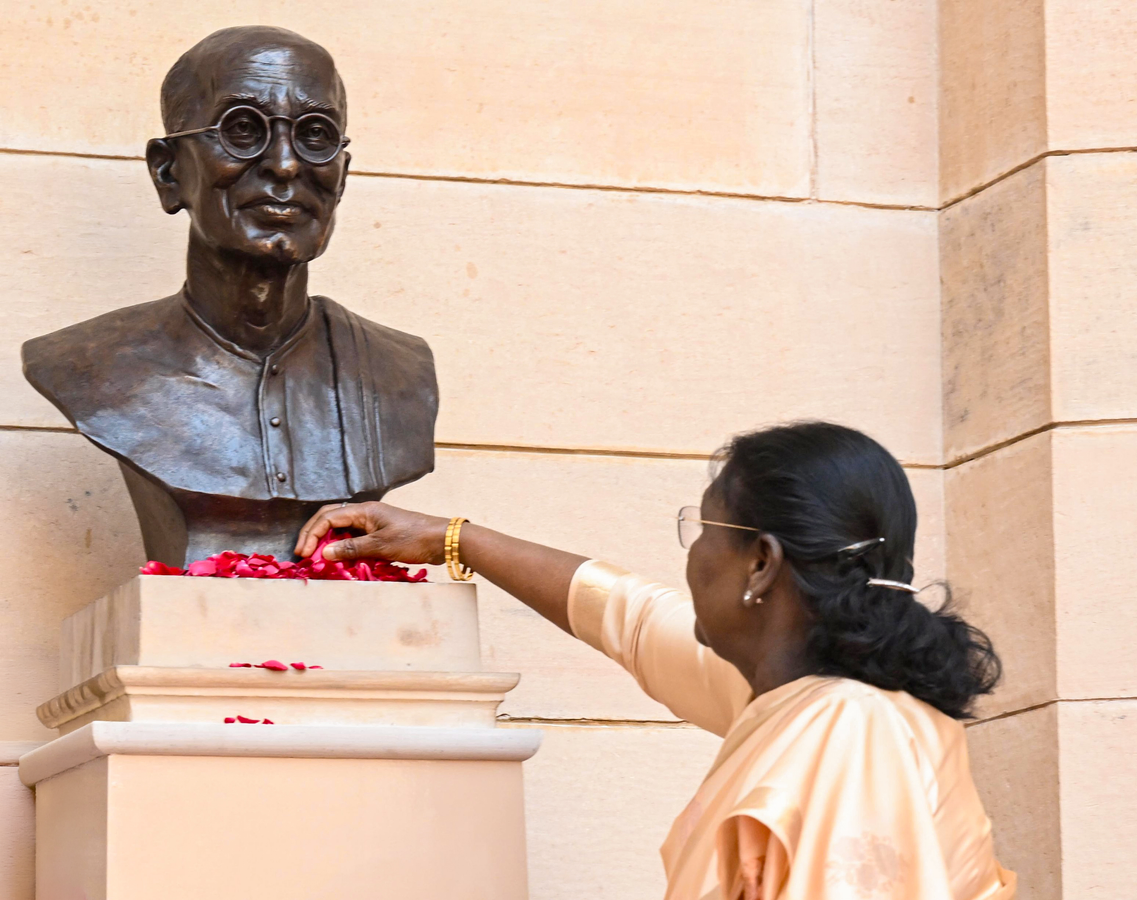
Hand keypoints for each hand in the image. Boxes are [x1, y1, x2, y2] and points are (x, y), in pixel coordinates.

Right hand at [293, 501, 449, 563]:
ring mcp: (372, 524)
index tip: (303, 552)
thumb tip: (324, 553)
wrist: (442, 540)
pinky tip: (339, 561)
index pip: (328, 517)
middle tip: (303, 554)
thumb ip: (352, 549)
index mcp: (364, 510)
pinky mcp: (379, 535)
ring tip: (317, 560)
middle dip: (314, 536)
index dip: (312, 534)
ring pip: (341, 530)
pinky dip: (343, 549)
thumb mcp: (381, 546)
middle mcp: (365, 514)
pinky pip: (354, 539)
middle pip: (330, 520)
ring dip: (327, 543)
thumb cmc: (414, 538)